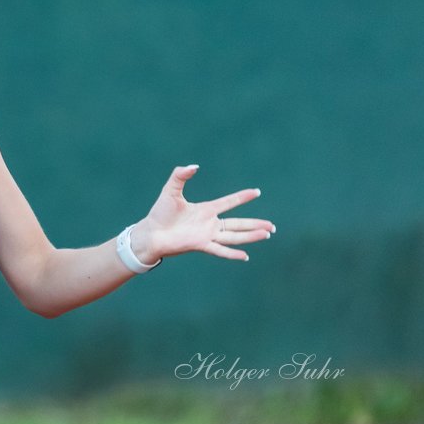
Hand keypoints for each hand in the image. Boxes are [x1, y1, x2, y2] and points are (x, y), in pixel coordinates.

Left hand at [132, 165, 274, 262]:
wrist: (151, 232)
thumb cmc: (160, 213)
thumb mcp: (171, 190)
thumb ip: (180, 175)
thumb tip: (194, 166)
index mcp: (206, 209)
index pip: (229, 202)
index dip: (242, 197)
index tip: (257, 191)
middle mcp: (210, 223)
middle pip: (238, 223)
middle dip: (255, 224)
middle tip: (272, 226)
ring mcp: (207, 235)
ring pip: (234, 236)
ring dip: (251, 236)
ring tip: (267, 235)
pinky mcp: (201, 245)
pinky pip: (220, 249)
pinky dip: (232, 253)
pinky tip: (245, 256)